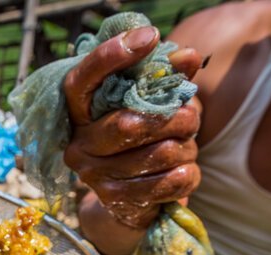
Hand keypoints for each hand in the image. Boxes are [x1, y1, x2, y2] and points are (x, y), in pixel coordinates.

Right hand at [63, 26, 203, 228]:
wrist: (129, 201)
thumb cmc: (138, 142)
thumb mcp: (148, 106)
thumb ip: (166, 80)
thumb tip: (188, 57)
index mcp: (79, 114)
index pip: (82, 81)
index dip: (110, 56)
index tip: (150, 36)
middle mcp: (78, 145)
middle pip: (130, 123)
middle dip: (175, 118)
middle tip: (192, 117)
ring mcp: (94, 176)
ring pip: (159, 153)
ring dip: (186, 148)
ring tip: (187, 147)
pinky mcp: (117, 201)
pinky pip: (168, 182)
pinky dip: (188, 174)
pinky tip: (186, 170)